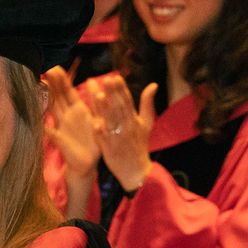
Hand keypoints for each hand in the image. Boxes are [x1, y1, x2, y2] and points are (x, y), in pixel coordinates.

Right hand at [42, 66, 100, 179]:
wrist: (87, 163)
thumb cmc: (93, 141)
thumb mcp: (98, 119)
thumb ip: (97, 103)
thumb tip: (93, 82)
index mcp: (77, 110)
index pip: (67, 91)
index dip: (61, 80)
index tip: (54, 67)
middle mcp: (67, 116)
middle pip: (57, 96)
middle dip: (52, 83)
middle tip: (45, 68)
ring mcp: (61, 127)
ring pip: (53, 109)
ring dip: (46, 98)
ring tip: (40, 85)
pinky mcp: (61, 140)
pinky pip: (52, 132)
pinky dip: (47, 127)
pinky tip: (41, 121)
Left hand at [90, 74, 155, 191]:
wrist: (136, 170)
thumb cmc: (139, 144)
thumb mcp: (147, 124)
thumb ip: (147, 103)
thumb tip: (153, 85)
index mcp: (134, 120)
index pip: (128, 101)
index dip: (122, 90)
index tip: (116, 77)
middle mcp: (126, 127)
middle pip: (118, 108)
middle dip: (113, 94)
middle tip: (106, 80)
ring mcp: (117, 138)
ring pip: (110, 122)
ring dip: (105, 109)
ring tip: (98, 96)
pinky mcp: (109, 149)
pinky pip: (104, 139)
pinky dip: (100, 131)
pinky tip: (94, 123)